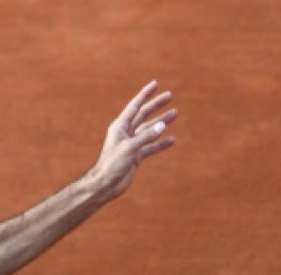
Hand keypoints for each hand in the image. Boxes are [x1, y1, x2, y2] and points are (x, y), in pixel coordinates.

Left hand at [91, 80, 176, 200]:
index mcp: (120, 127)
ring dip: (162, 122)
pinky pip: (151, 147)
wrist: (106, 184)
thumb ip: (146, 136)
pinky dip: (161, 143)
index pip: (135, 106)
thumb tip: (163, 125)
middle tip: (170, 96)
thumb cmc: (112, 164)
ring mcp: (131, 144)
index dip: (145, 95)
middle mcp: (125, 133)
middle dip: (156, 105)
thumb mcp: (129, 148)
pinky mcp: (135, 156)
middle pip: (143, 115)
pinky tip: (172, 140)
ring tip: (175, 113)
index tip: (155, 84)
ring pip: (149, 130)